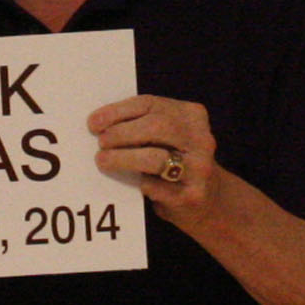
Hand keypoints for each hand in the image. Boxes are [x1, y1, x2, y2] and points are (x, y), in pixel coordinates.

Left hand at [88, 94, 218, 223]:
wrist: (210, 200)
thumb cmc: (176, 162)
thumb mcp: (167, 136)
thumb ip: (143, 125)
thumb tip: (100, 125)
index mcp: (191, 115)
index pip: (149, 104)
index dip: (117, 111)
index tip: (94, 123)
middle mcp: (200, 138)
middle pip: (155, 127)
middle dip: (121, 134)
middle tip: (101, 143)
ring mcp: (200, 167)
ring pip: (155, 158)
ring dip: (122, 159)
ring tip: (103, 161)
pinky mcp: (193, 194)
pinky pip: (158, 187)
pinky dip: (141, 183)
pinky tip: (135, 183)